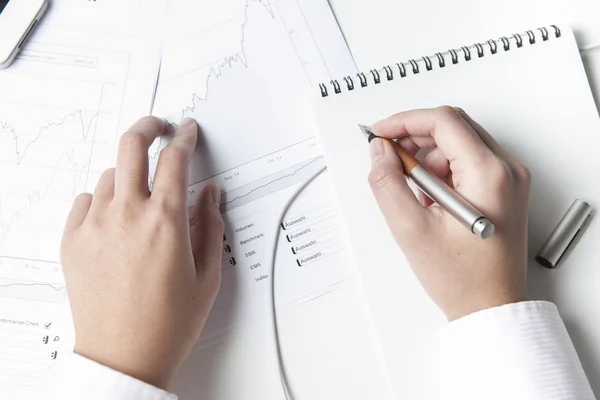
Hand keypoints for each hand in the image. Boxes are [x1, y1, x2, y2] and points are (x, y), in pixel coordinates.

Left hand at [61, 117, 223, 388]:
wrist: (123, 356)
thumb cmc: (167, 323)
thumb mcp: (207, 275)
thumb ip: (211, 225)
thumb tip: (211, 194)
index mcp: (165, 221)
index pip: (175, 159)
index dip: (185, 138)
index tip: (188, 132)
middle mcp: (127, 215)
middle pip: (132, 144)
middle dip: (148, 126)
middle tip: (158, 126)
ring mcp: (95, 225)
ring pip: (110, 174)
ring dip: (128, 173)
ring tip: (139, 193)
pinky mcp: (73, 240)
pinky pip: (85, 201)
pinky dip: (101, 199)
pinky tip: (114, 218)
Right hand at [368, 107, 529, 320]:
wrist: (489, 307)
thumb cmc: (462, 278)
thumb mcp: (411, 229)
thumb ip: (388, 183)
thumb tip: (380, 151)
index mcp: (490, 174)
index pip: (444, 122)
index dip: (405, 121)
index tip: (380, 133)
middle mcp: (507, 170)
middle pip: (453, 127)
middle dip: (414, 137)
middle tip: (388, 157)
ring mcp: (508, 179)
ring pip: (458, 143)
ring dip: (427, 158)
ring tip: (412, 193)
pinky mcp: (503, 188)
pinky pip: (466, 161)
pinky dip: (441, 171)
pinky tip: (429, 199)